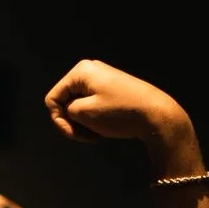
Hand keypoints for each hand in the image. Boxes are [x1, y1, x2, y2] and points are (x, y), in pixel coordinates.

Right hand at [44, 58, 190, 150]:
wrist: (155, 114)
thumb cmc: (120, 112)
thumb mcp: (86, 113)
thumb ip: (67, 111)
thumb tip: (68, 110)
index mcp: (80, 71)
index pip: (53, 99)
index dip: (58, 120)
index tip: (73, 136)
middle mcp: (89, 70)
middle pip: (65, 101)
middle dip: (71, 122)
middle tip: (86, 137)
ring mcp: (101, 78)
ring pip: (78, 105)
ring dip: (82, 123)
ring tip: (95, 134)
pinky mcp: (110, 88)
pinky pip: (91, 104)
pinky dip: (92, 119)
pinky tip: (102, 129)